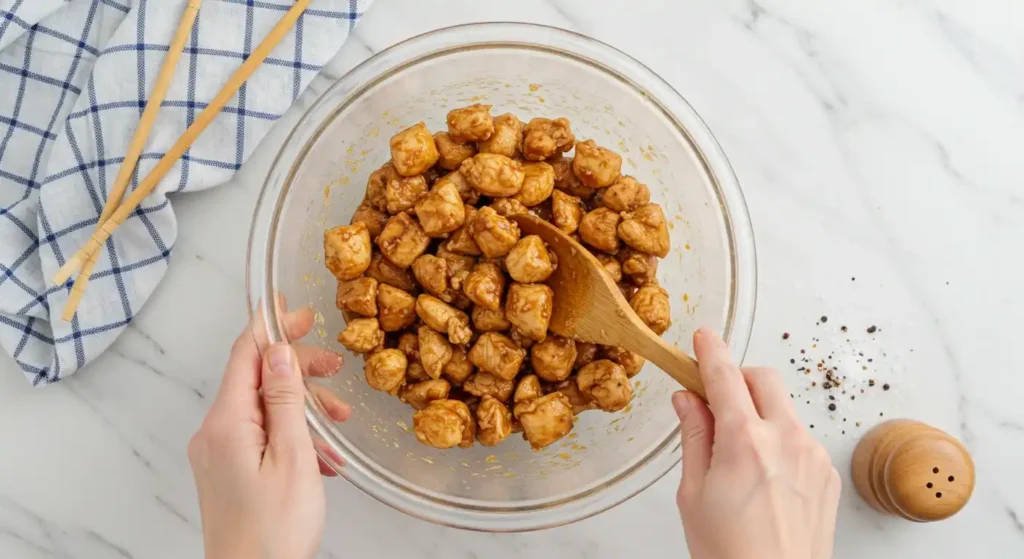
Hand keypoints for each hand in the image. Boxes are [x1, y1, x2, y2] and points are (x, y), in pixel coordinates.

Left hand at [188, 307, 349, 558]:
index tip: (291, 306)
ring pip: (263, 410)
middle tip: (335, 366)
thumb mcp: (293, 458)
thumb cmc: (274, 533)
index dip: (270, 327)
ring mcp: (218, 455)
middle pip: (256, 381)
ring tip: (337, 425)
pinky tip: (320, 457)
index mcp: (226, 424)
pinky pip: (260, 437)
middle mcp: (213, 434)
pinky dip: (292, 437)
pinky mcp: (227, 473)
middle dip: (299, 371)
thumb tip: (280, 352)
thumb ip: (286, 400)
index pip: (246, 356)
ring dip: (302, 410)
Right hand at [674, 328, 840, 558]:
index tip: (703, 337)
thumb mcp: (693, 494)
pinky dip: (778, 439)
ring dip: (758, 411)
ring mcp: (813, 456)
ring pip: (783, 408)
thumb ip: (694, 437)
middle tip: (714, 400)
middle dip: (738, 378)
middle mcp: (786, 440)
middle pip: (763, 378)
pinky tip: (762, 475)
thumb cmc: (729, 555)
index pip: (725, 377)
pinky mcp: (827, 475)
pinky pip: (799, 437)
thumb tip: (688, 400)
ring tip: (736, 453)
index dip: (710, 352)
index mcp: (745, 443)